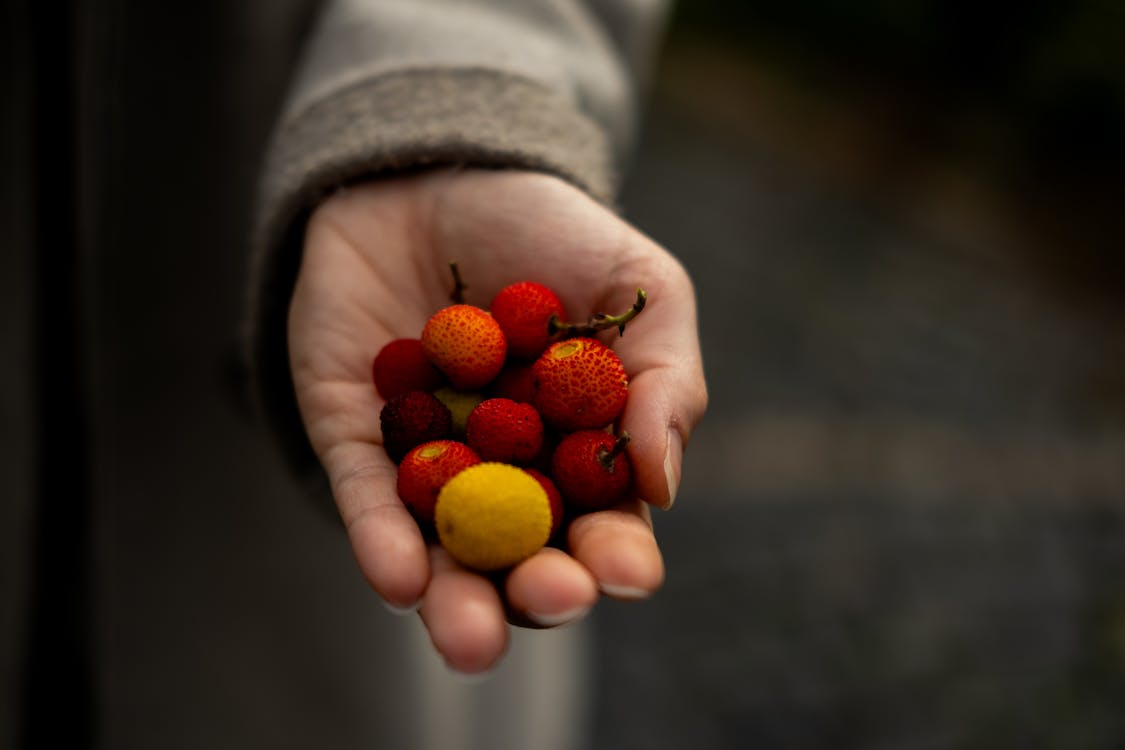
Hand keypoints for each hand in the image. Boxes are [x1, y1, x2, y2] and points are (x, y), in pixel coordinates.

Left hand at [288, 169, 706, 673]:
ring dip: (455, 598)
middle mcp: (506, 473)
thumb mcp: (643, 288)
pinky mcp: (355, 437)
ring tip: (468, 634)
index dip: (617, 555)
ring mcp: (430, 461)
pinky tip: (398, 575)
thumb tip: (661, 483)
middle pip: (522, 556)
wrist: (445, 167)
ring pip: (442, 550)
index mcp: (580, 453)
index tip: (628, 570)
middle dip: (539, 589)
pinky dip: (382, 537)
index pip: (602, 525)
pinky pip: (367, 497)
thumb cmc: (558, 232)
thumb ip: (667, 380)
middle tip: (554, 597)